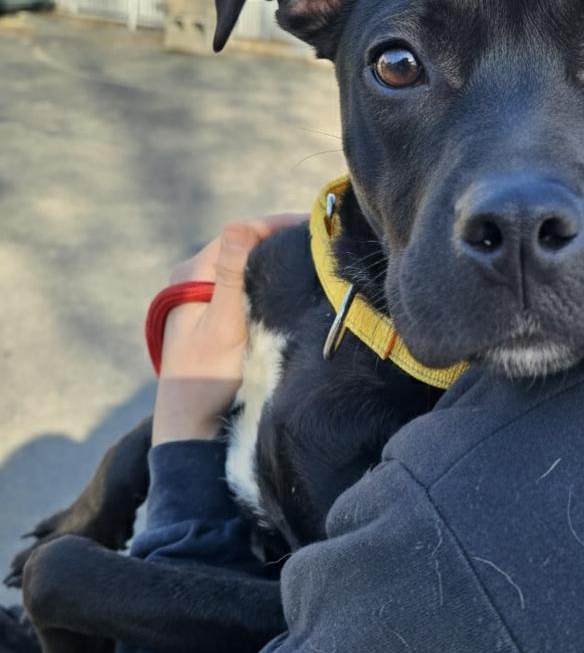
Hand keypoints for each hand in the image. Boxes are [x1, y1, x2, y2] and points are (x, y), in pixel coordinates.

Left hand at [153, 214, 306, 444]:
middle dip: (282, 241)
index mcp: (191, 273)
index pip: (241, 233)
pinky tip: (293, 287)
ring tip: (314, 260)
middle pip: (246, 246)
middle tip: (324, 243)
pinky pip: (247, 286)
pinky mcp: (215, 316)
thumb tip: (240, 225)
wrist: (192, 428)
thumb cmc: (206, 377)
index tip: (317, 227)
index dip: (279, 225)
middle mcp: (194, 278)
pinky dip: (271, 282)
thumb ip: (231, 274)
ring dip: (278, 261)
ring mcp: (204, 297)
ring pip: (248, 266)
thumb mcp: (223, 324)